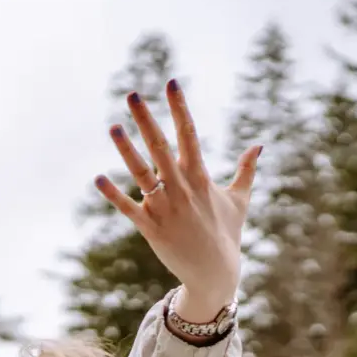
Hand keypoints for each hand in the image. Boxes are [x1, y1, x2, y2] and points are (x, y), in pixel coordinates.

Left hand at [96, 79, 260, 322]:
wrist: (215, 274)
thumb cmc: (227, 234)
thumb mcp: (239, 200)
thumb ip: (246, 171)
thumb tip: (258, 146)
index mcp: (201, 177)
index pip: (189, 134)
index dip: (179, 107)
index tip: (171, 83)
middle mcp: (182, 188)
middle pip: (161, 147)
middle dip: (146, 119)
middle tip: (132, 94)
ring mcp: (165, 208)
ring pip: (142, 173)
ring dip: (126, 150)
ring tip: (113, 126)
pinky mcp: (151, 228)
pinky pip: (129, 208)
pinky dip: (114, 194)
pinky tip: (98, 179)